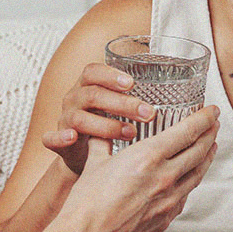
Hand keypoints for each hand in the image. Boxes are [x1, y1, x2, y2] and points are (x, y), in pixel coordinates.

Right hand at [25, 105, 218, 231]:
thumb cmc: (86, 203)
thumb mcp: (94, 163)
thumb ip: (103, 143)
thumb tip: (103, 134)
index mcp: (148, 157)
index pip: (187, 132)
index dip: (204, 119)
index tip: (211, 111)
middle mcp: (164, 177)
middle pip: (199, 151)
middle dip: (210, 135)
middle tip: (214, 125)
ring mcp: (168, 201)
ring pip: (197, 174)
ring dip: (206, 158)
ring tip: (210, 147)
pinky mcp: (165, 219)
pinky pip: (185, 195)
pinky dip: (191, 182)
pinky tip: (189, 177)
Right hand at [41, 62, 156, 174]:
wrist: (85, 160)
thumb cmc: (108, 129)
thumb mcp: (122, 111)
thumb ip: (138, 100)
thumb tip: (180, 97)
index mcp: (88, 86)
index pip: (93, 71)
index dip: (110, 75)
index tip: (132, 83)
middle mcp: (74, 99)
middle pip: (93, 94)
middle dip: (122, 103)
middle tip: (148, 113)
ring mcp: (64, 120)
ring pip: (78, 116)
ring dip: (105, 124)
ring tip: (130, 133)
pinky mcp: (56, 142)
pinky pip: (51, 137)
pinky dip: (60, 137)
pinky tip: (72, 137)